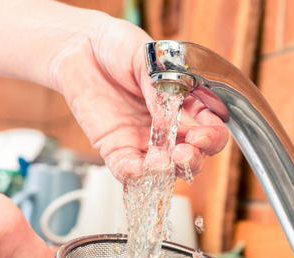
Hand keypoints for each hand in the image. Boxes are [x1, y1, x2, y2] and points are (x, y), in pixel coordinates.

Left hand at [48, 18, 229, 180]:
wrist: (81, 46)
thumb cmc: (118, 47)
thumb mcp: (148, 60)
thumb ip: (162, 88)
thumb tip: (169, 116)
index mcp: (185, 103)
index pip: (210, 129)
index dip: (212, 136)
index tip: (201, 134)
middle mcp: (167, 127)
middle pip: (191, 156)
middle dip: (192, 160)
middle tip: (184, 152)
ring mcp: (142, 140)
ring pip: (163, 170)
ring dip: (166, 172)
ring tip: (161, 162)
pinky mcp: (115, 148)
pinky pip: (127, 171)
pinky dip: (133, 175)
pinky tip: (136, 168)